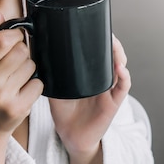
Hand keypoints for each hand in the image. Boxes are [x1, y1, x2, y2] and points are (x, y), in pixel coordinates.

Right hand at [0, 11, 42, 163]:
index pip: (3, 40)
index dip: (15, 35)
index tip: (16, 39)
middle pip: (22, 51)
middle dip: (23, 53)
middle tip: (14, 63)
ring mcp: (2, 96)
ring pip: (32, 65)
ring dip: (28, 69)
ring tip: (16, 78)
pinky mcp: (18, 108)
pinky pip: (38, 83)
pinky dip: (34, 85)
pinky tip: (22, 91)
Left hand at [49, 35, 130, 163]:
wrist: (70, 136)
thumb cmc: (64, 112)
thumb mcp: (56, 88)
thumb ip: (52, 74)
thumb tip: (40, 55)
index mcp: (90, 74)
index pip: (100, 52)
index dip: (102, 40)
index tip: (98, 27)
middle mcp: (102, 79)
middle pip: (113, 56)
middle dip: (113, 43)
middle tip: (109, 34)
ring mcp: (109, 90)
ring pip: (121, 67)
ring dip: (120, 55)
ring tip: (115, 47)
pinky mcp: (113, 102)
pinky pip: (123, 87)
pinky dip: (124, 77)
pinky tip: (120, 68)